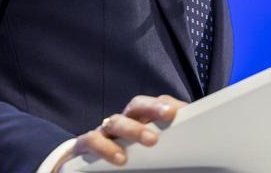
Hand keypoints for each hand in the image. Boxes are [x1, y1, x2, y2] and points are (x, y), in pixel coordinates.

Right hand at [71, 94, 185, 166]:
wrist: (80, 170)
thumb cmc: (122, 160)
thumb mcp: (144, 153)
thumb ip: (164, 145)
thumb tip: (191, 145)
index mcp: (137, 122)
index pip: (152, 104)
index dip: (166, 104)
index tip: (182, 111)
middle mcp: (120, 123)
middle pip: (136, 105)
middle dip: (153, 107)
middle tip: (169, 115)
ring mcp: (102, 133)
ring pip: (116, 121)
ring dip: (134, 129)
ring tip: (151, 141)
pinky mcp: (84, 147)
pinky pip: (92, 140)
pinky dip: (106, 148)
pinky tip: (120, 159)